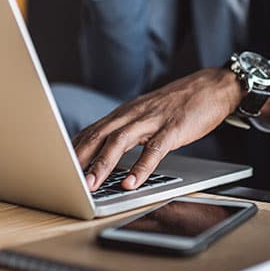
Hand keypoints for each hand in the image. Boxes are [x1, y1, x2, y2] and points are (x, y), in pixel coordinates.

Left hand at [73, 68, 243, 191]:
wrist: (212, 85)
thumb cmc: (178, 103)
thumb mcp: (146, 114)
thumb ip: (126, 129)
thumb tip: (105, 150)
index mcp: (125, 113)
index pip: (92, 131)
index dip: (73, 149)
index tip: (57, 166)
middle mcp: (133, 114)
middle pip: (99, 135)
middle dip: (79, 158)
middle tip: (64, 179)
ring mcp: (153, 120)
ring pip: (121, 141)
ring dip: (103, 164)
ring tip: (91, 185)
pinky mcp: (174, 128)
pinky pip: (155, 149)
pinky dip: (141, 167)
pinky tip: (132, 182)